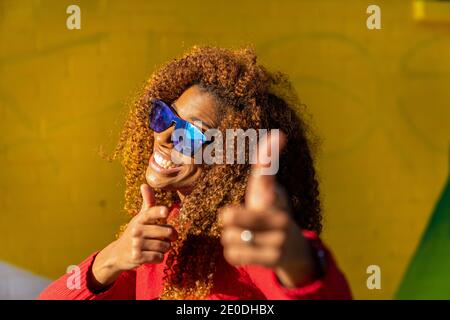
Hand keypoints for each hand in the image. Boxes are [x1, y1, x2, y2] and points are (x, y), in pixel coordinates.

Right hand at [90, 183, 177, 288]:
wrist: (118, 254)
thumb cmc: (135, 232)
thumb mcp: (140, 217)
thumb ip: (148, 202)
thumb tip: (145, 184)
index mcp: (140, 219)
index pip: (151, 212)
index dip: (159, 212)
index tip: (166, 211)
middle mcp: (137, 230)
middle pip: (167, 232)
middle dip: (171, 236)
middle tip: (169, 238)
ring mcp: (136, 244)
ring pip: (165, 246)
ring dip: (165, 248)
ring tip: (158, 246)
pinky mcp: (137, 257)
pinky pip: (159, 257)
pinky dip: (159, 257)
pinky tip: (152, 255)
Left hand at [219, 132, 316, 287]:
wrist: (295, 251)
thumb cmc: (273, 212)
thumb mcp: (268, 189)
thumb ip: (266, 165)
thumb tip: (279, 134)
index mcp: (274, 195)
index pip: (266, 176)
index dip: (267, 160)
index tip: (278, 136)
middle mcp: (280, 216)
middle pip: (232, 216)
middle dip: (229, 217)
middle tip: (229, 216)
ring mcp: (278, 239)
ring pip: (229, 237)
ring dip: (230, 237)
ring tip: (243, 236)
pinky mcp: (272, 259)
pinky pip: (233, 255)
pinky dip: (234, 253)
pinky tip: (245, 249)